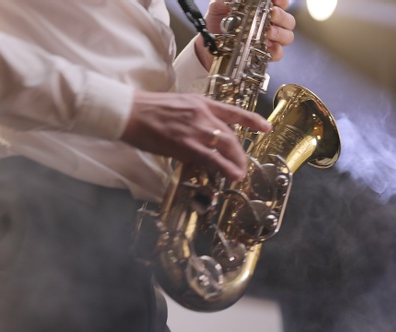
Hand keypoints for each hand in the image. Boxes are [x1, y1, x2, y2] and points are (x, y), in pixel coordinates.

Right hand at [121, 90, 270, 180]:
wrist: (130, 112)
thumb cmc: (146, 109)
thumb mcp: (175, 106)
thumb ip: (191, 118)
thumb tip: (196, 133)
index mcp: (200, 102)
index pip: (232, 111)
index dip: (251, 120)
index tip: (265, 126)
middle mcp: (203, 114)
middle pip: (231, 134)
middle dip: (240, 151)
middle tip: (244, 163)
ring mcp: (197, 129)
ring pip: (226, 146)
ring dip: (236, 161)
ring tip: (241, 173)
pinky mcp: (188, 144)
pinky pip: (213, 159)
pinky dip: (226, 168)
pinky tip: (234, 175)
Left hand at [196, 0, 295, 69]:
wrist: (208, 46)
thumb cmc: (216, 23)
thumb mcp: (218, 7)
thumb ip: (226, 0)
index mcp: (262, 9)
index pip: (281, 3)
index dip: (282, 1)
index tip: (275, 1)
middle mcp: (269, 24)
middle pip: (288, 20)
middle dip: (281, 16)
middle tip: (271, 14)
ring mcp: (269, 40)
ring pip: (287, 36)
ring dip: (279, 33)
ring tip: (267, 32)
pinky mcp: (264, 55)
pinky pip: (278, 53)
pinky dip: (274, 50)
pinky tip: (265, 46)